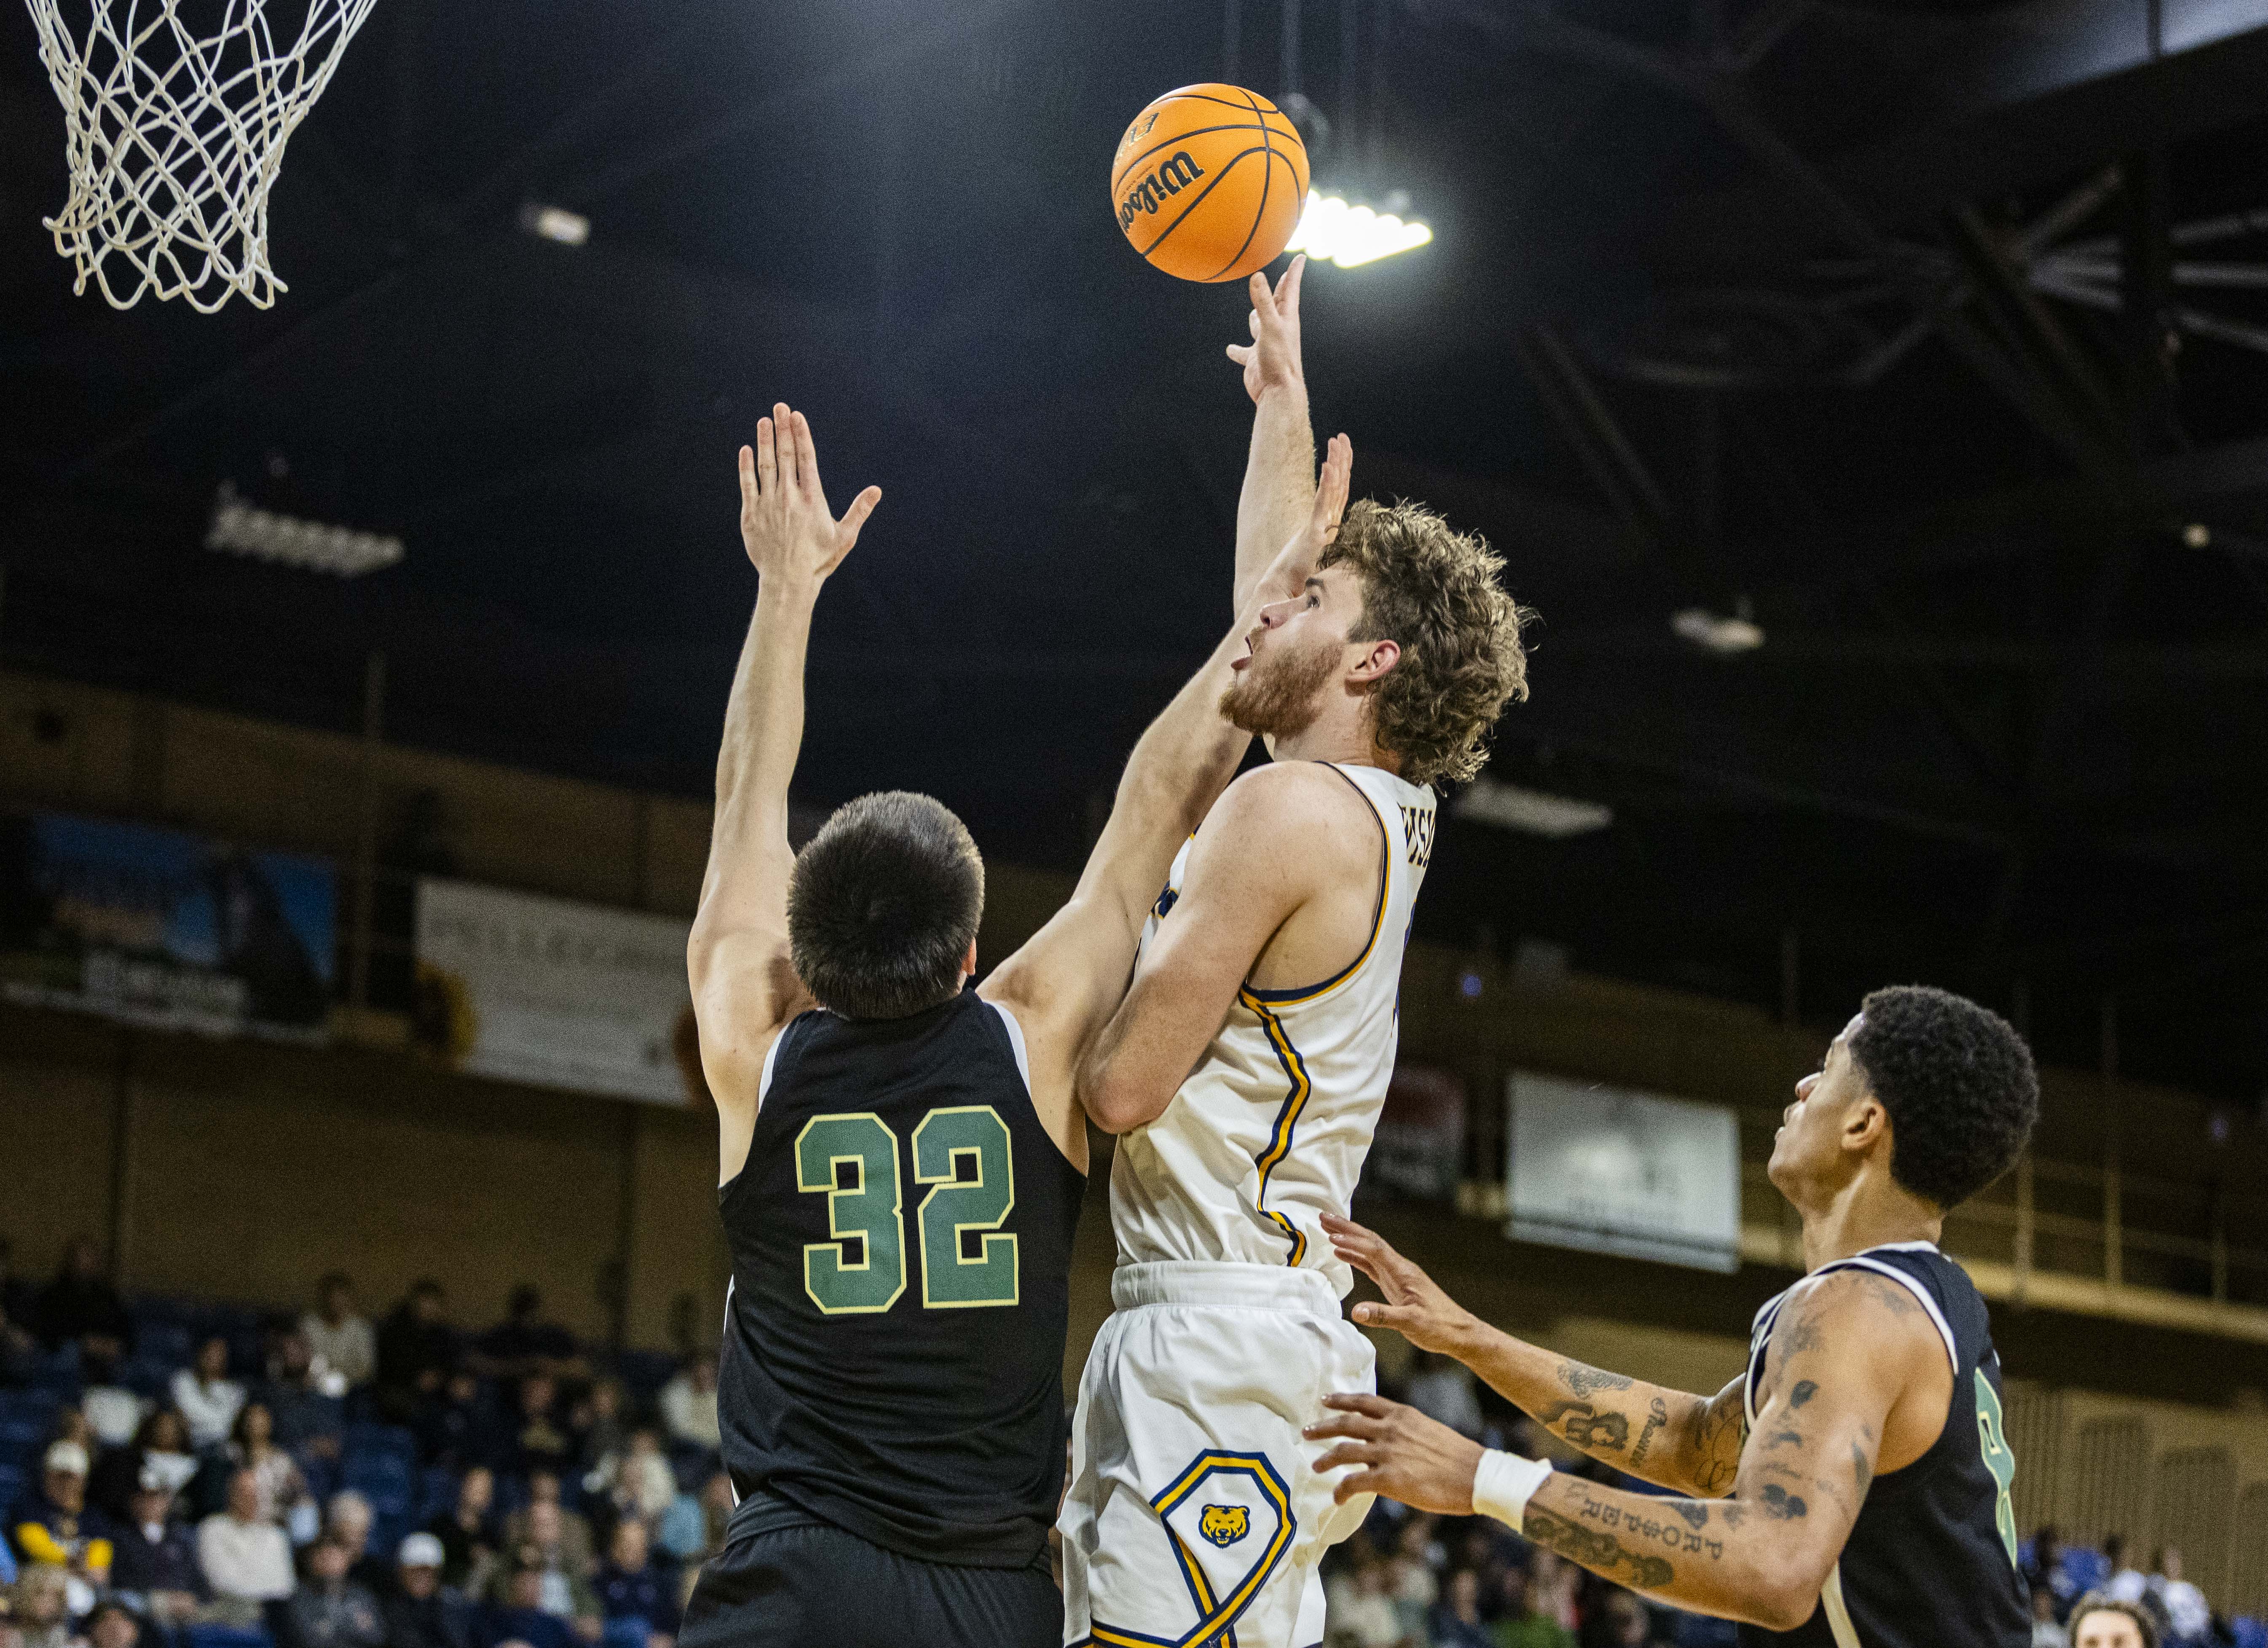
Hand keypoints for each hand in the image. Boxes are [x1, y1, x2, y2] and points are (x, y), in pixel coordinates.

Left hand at [737, 402, 881, 585]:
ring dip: (765, 440)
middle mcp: (789, 496)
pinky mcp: (751, 514)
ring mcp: (768, 504)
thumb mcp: (845, 537)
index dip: (801, 434)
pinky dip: (746, 466)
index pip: (806, 458)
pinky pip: (747, 484)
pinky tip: (747, 449)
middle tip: (780, 407)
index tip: (797, 415)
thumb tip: (876, 490)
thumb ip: (859, 510)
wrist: (788, 580)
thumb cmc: (820, 560)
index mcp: (812, 499)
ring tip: (764, 421)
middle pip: (785, 454)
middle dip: (783, 428)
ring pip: (765, 465)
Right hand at [1226, 255, 1306, 403]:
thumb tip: (1257, 275)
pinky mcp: (1254, 358)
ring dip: (1256, 316)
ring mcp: (1266, 343)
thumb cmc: (1279, 359)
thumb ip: (1262, 301)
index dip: (1294, 272)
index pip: (1290, 288)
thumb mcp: (1270, 326)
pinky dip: (1236, 350)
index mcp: (1286, 317)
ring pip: (1259, 324)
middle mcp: (1278, 328)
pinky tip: (1230, 350)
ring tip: (1252, 310)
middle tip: (1283, 277)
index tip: (1301, 257)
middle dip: (1279, 289)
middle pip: (1277, 303)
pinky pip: (1243, 351)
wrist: (1277, 391)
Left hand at [1248, 431, 1351, 607]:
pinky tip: (1328, 464)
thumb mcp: (1306, 548)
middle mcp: (1330, 524)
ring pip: (1335, 489)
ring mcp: (1324, 527)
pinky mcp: (1315, 532)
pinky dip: (1327, 483)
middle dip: (1343, 459)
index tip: (1342, 450)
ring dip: (1337, 463)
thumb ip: (1314, 536)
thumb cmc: (1293, 574)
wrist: (1284, 590)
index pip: (1339, 492)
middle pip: (1341, 485)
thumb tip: (1316, 530)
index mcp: (1329, 525)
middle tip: (1343, 436)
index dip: (1342, 470)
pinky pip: (1322, 503)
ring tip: (1338, 441)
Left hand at [1306, 1393, 1484, 1513]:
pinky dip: (1341, 1490)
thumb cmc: (1457, 1456)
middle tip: (1306, 1431)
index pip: (1364, 1401)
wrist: (1474, 1475)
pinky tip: (1337, 1497)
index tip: (1325, 1400)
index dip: (1341, 1399)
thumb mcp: (1427, 1430)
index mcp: (1402, 1414)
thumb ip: (1404, 1431)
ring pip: (1344, 1450)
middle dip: (1323, 1426)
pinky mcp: (1388, 1479)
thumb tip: (1388, 1440)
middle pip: (1346, 1422)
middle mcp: (1390, 1429)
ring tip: (1314, 1465)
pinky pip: (1354, 1482)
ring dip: (1325, 1458)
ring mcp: (1387, 1453)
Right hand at [1322, 1213, 1483, 1355]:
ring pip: (1369, 1250)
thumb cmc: (1440, 1326)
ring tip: (1327, 1229)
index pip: (1374, 1249)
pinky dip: (1355, 1256)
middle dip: (1347, 1228)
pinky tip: (1341, 1253)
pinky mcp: (1395, 1284)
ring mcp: (1397, 1274)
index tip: (1332, 1236)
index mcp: (1403, 1272)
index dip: (1353, 1241)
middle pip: (1369, 1241)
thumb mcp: (1412, 1323)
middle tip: (1324, 1217)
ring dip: (1348, 1238)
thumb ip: (1383, 1316)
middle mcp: (1399, 1268)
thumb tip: (1356, 1312)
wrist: (1458, 1331)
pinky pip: (1371, 1264)